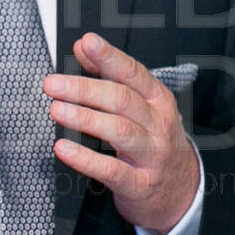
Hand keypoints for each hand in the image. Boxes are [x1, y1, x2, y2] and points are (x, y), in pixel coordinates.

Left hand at [42, 33, 200, 231]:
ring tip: (57, 110)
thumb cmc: (154, 141)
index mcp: (158, 100)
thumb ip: (109, 75)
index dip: (110, 57)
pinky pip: (112, 171)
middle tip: (53, 84)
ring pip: (119, 131)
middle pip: (122, 100)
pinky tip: (64, 148)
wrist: (181, 191)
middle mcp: (158, 125)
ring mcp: (152, 155)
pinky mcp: (140, 184)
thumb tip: (82, 47)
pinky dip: (85, 159)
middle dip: (84, 89)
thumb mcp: (141, 105)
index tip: (88, 43)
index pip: (133, 73)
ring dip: (84, 119)